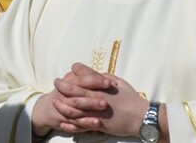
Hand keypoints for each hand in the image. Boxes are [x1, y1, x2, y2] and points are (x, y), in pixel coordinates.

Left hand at [33, 63, 148, 137]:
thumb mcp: (119, 82)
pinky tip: (62, 121)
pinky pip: (81, 124)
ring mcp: (96, 112)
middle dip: (62, 86)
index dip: (74, 71)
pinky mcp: (98, 124)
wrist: (141, 117)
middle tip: (56, 82)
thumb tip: (94, 74)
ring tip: (54, 101)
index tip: (69, 70)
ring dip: (62, 105)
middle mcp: (97, 97)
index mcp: (102, 86)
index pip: (84, 75)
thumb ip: (104, 78)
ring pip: (74, 108)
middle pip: (74, 91)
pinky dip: (70, 123)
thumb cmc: (131, 98)